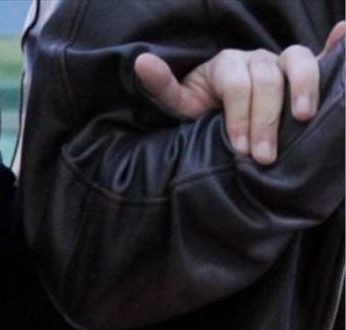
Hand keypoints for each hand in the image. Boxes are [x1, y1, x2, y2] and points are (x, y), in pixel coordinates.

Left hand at [134, 21, 345, 164]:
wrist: (219, 116)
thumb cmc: (200, 111)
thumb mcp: (179, 103)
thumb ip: (162, 86)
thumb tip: (141, 61)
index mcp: (227, 65)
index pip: (238, 84)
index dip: (240, 115)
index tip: (240, 148)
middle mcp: (256, 59)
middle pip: (267, 79)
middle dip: (265, 119)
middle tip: (264, 156)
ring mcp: (281, 64)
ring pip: (298, 63)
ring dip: (304, 89)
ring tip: (303, 119)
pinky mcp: (302, 75)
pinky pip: (323, 57)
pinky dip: (338, 46)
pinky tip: (345, 35)